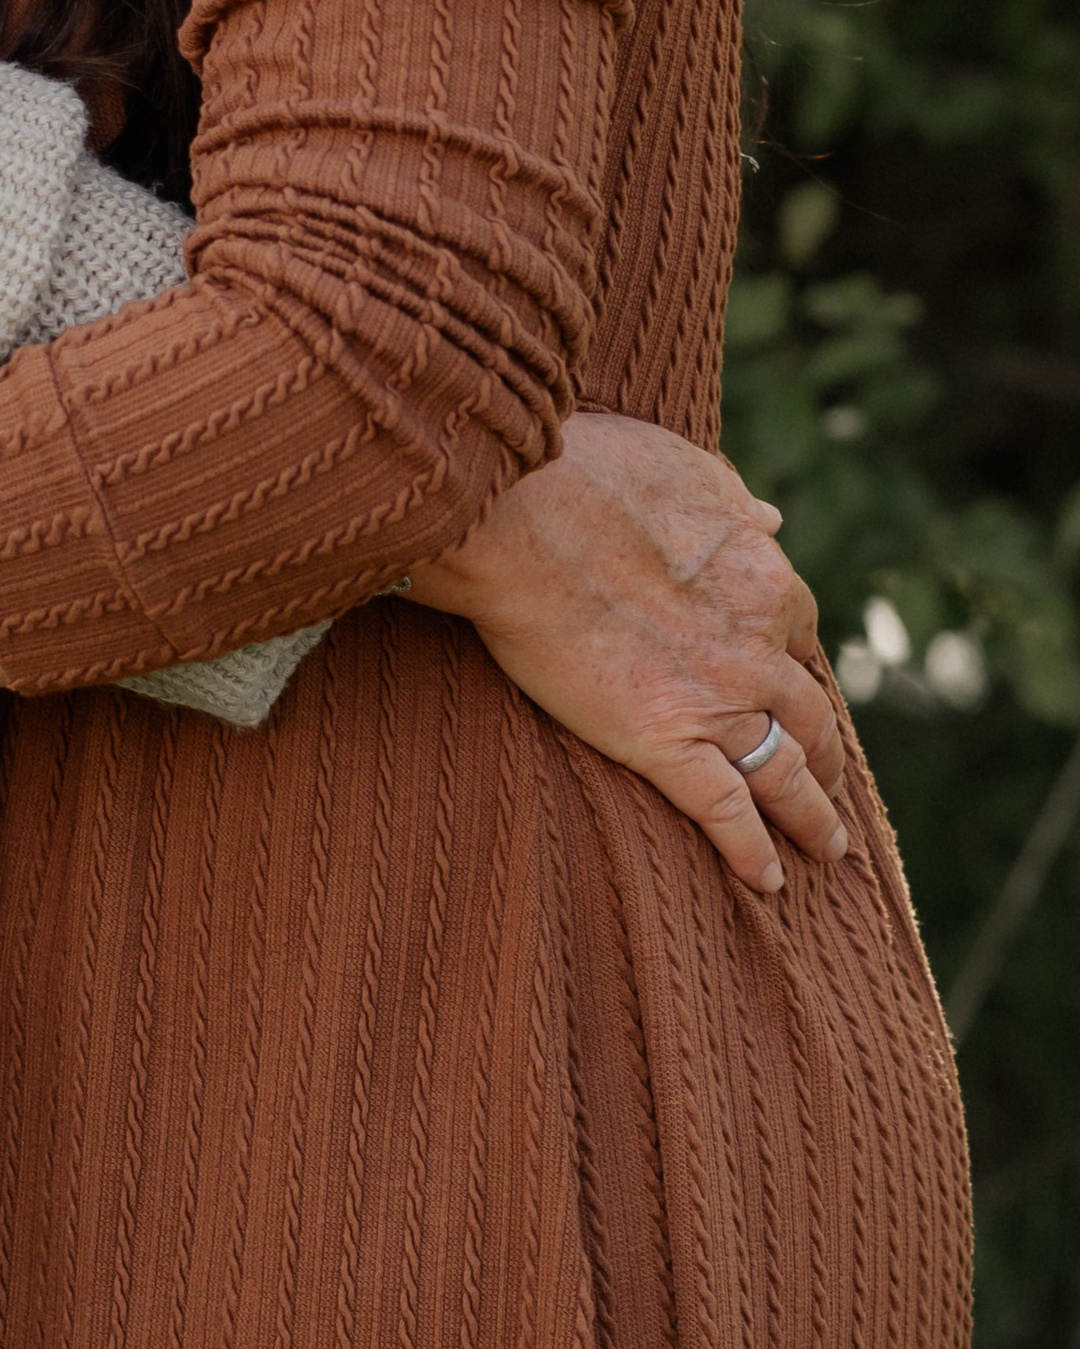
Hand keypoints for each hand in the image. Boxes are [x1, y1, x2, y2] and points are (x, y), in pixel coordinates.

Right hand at [413, 411, 847, 895]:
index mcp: (763, 578)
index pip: (801, 632)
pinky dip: (752, 854)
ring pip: (788, 773)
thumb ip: (732, 499)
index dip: (799, 662)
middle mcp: (757, 647)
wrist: (517, 514)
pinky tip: (768, 882)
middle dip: (826, 751)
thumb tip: (771, 516)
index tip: (794, 681)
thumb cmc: (585, 471)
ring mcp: (716, 701)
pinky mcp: (665, 743)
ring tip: (828, 847)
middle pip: (811, 713)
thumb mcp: (683, 466)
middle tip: (830, 779)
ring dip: (815, 816)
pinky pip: (727, 813)